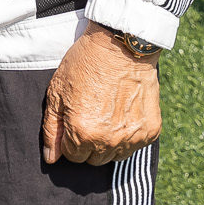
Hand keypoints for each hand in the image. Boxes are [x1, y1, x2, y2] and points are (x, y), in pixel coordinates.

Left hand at [42, 27, 162, 165]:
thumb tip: (52, 158)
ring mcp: (132, 136)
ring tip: (107, 115)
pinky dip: (128, 134)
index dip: (70, 139)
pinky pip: (135, 145)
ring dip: (109, 143)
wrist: (120, 45)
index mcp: (82, 132)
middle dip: (88, 143)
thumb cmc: (85, 64)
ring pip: (115, 156)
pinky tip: (123, 113)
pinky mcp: (151, 130)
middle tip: (90, 116)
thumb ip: (52, 129)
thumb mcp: (57, 93)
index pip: (73, 157)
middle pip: (94, 160)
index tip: (74, 120)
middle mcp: (109, 140)